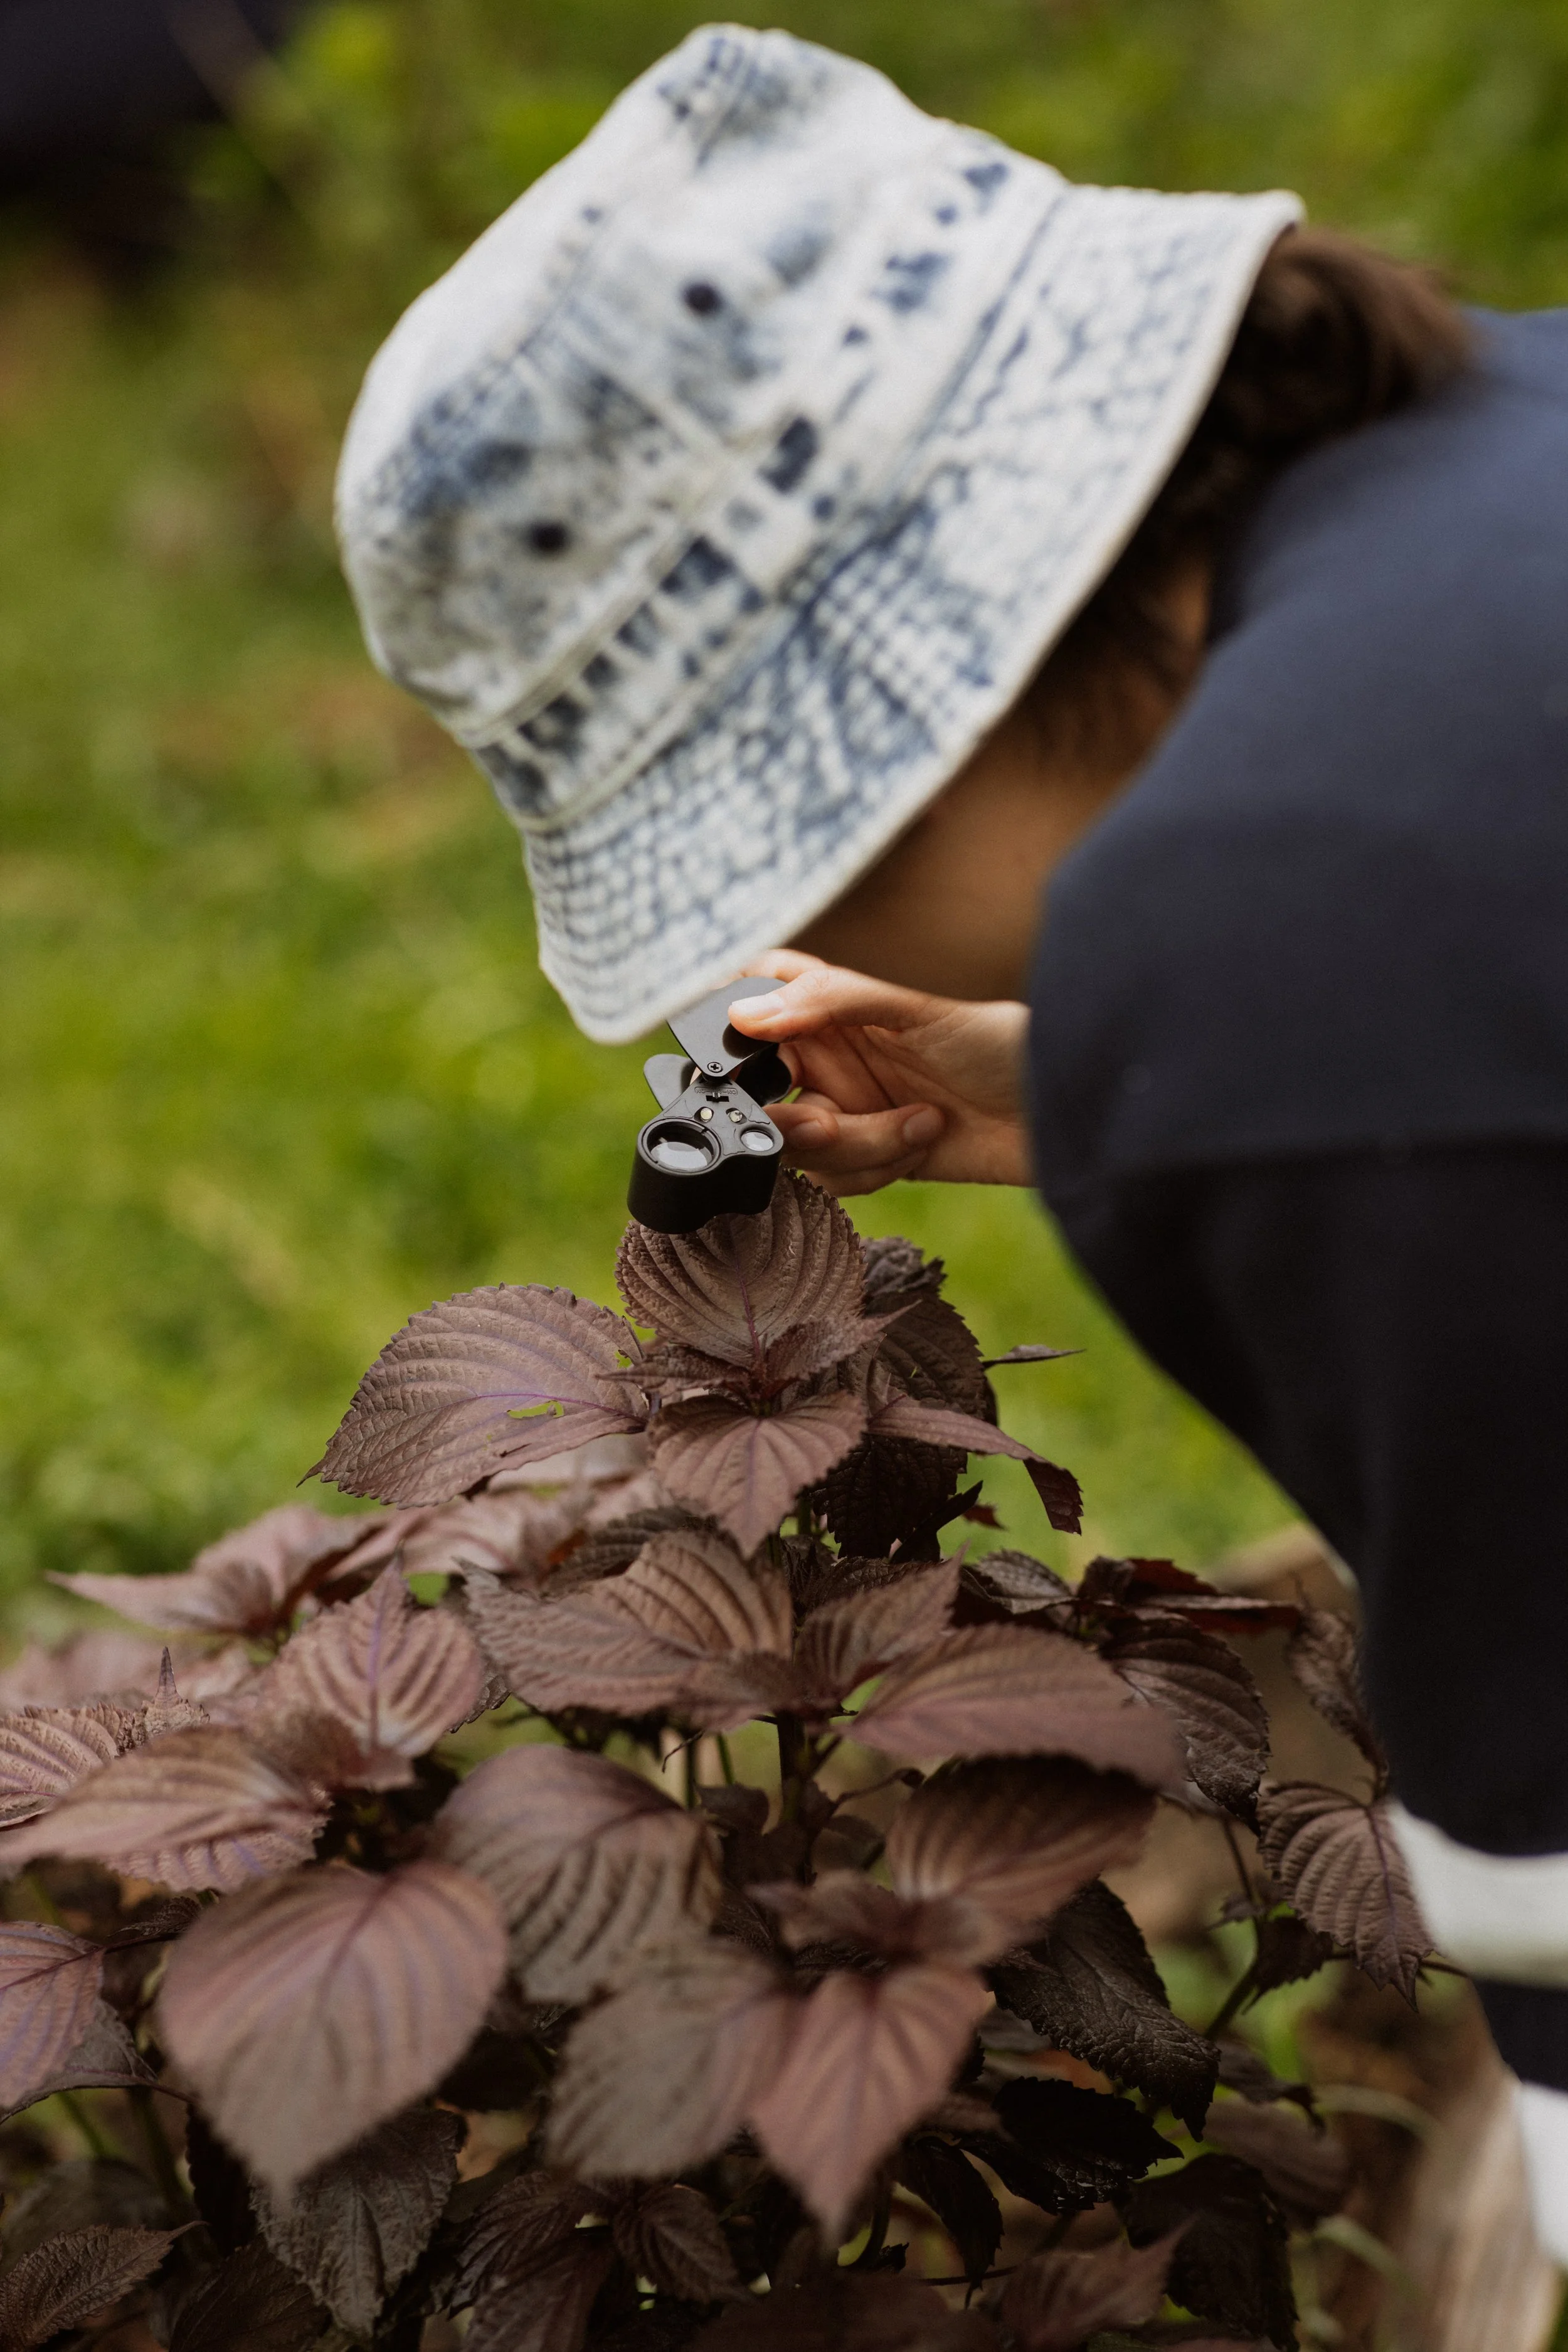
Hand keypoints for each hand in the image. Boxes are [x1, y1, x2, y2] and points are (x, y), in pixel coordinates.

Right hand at [727, 951, 1030, 1196]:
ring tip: (921, 1121)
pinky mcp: (871, 1159)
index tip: (750, 1060)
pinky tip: (925, 1142)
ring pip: (803, 1148)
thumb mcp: (914, 1010)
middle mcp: (831, 1060)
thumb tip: (745, 1013)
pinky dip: (879, 1168)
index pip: (753, 1007)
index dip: (736, 1033)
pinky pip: (838, 1180)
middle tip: (827, 1125)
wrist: (1058, 1112)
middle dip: (794, 1121)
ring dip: (861, 1145)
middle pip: (764, 1097)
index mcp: (831, 1011)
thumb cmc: (997, 1043)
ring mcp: (849, 1112)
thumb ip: (828, 1002)